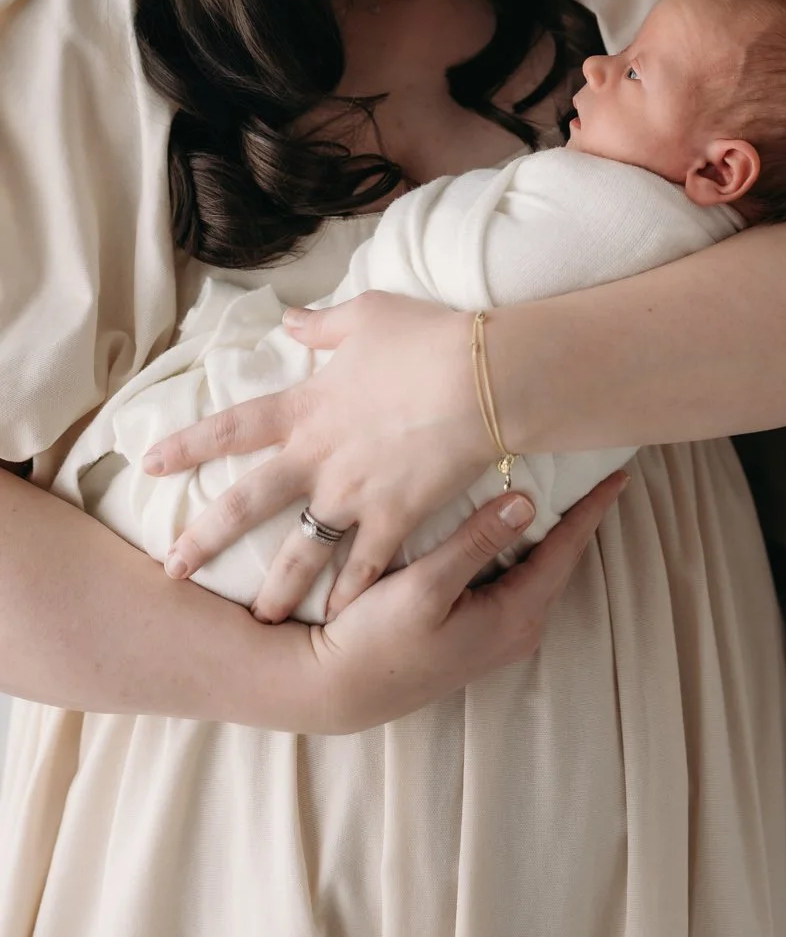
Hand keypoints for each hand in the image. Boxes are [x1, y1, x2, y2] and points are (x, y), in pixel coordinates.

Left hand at [145, 293, 492, 620]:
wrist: (483, 377)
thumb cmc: (428, 338)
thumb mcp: (368, 314)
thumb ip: (322, 323)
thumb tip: (290, 319)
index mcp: (307, 408)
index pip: (232, 427)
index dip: (188, 445)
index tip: (150, 465)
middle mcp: (319, 458)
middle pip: (248, 503)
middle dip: (205, 537)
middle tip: (172, 568)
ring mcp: (355, 494)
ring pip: (302, 551)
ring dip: (276, 589)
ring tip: (256, 620)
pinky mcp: (396, 518)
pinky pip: (367, 567)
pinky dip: (352, 596)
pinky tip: (338, 622)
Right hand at [297, 474, 627, 733]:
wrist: (333, 689)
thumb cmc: (375, 639)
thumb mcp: (425, 586)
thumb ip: (476, 542)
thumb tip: (527, 501)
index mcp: (514, 616)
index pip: (566, 550)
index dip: (592, 509)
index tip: (619, 473)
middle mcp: (518, 628)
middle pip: (560, 559)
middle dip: (579, 516)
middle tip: (596, 470)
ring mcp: (499, 633)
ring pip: (538, 567)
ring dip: (550, 529)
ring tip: (568, 486)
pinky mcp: (477, 631)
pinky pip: (517, 577)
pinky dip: (523, 545)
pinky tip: (516, 521)